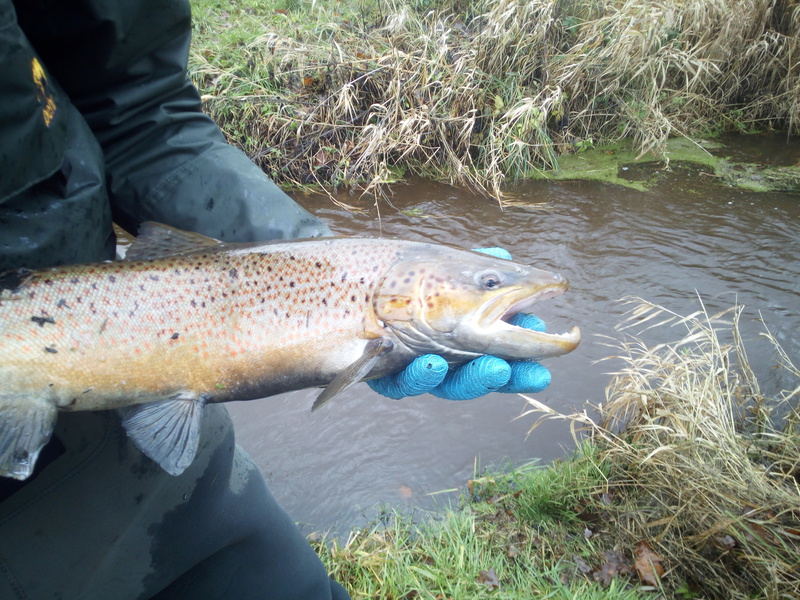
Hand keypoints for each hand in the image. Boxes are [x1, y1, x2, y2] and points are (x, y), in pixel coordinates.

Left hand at [368, 245, 550, 400]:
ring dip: (472, 378)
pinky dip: (419, 376)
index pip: (504, 349)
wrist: (349, 281)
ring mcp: (416, 365)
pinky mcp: (384, 373)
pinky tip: (430, 363)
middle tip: (534, 374)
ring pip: (447, 383)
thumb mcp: (448, 268)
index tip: (562, 346)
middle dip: (510, 376)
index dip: (528, 354)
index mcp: (467, 334)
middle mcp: (445, 355)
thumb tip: (502, 254)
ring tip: (492, 367)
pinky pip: (402, 383)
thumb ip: (476, 266)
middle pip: (481, 373)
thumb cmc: (406, 276)